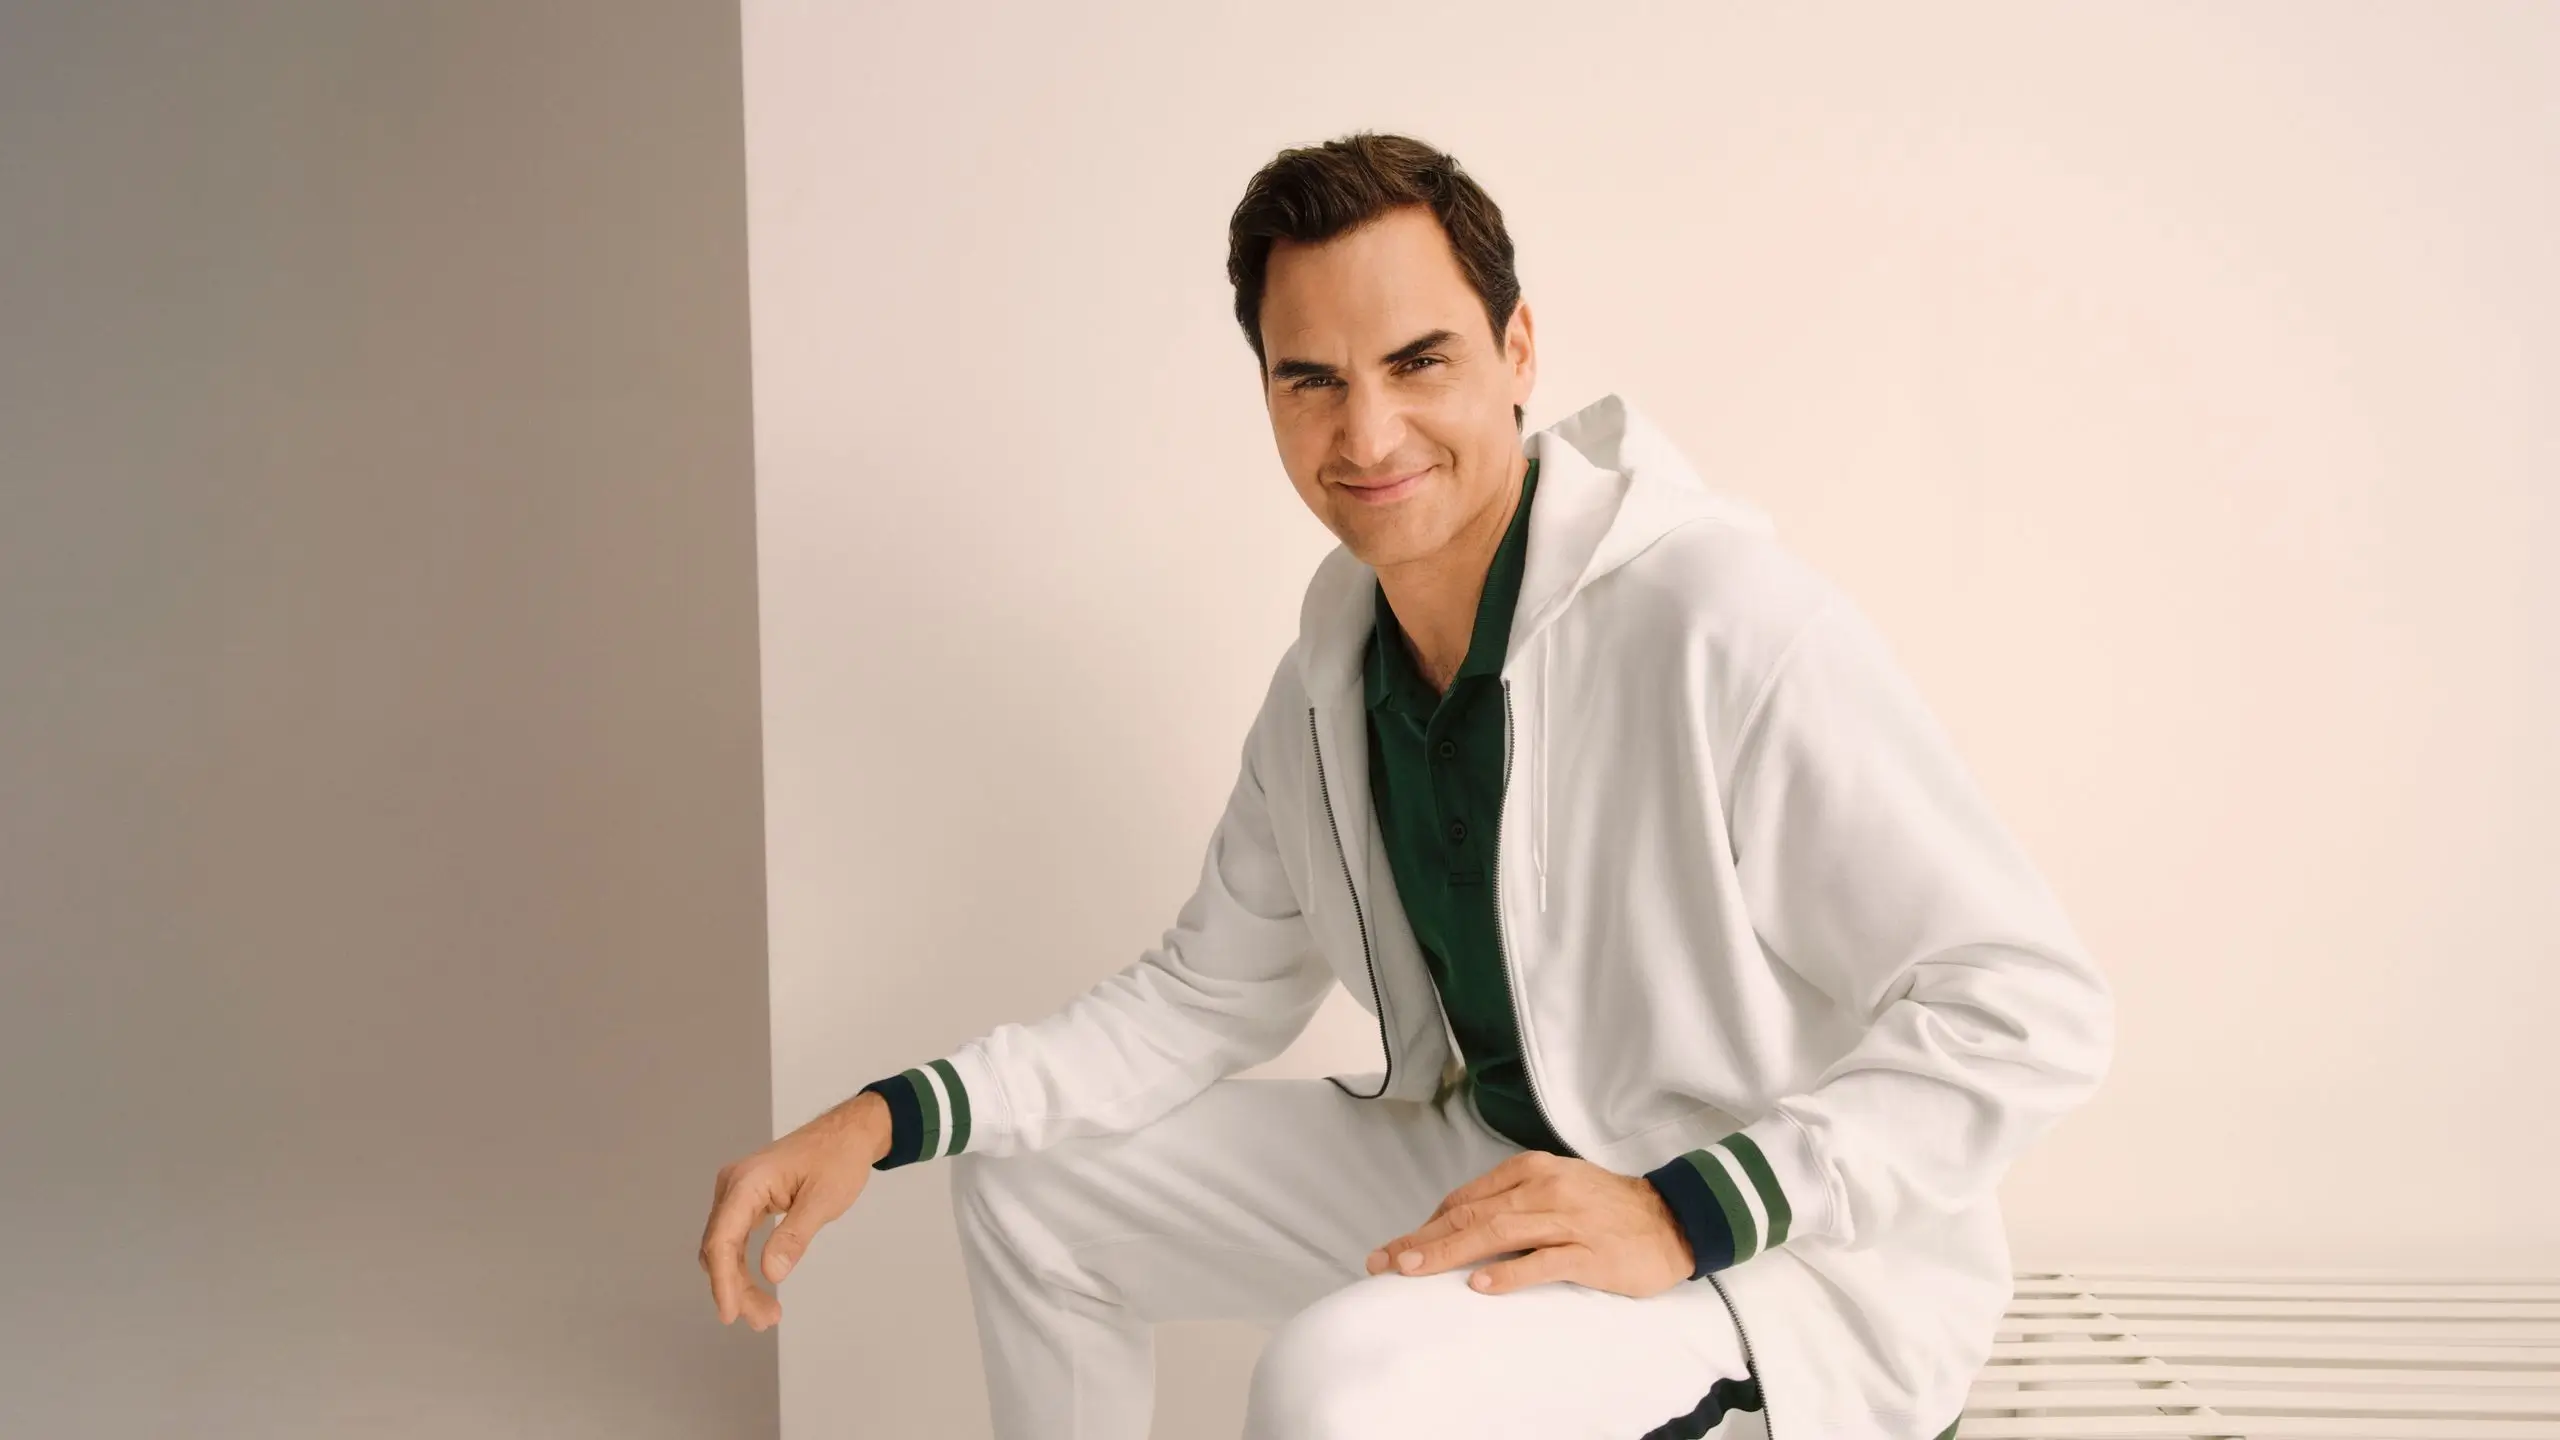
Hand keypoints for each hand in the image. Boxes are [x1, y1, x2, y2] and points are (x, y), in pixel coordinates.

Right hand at [697, 1089, 891, 1329]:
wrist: (848, 1133)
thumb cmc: (838, 1158)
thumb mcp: (823, 1200)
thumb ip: (795, 1236)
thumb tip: (771, 1273)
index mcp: (747, 1181)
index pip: (721, 1239)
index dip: (723, 1281)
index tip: (730, 1313)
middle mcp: (734, 1185)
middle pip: (719, 1248)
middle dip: (736, 1289)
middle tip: (764, 1321)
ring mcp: (737, 1192)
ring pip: (725, 1248)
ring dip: (740, 1282)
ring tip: (766, 1314)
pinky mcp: (747, 1200)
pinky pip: (735, 1239)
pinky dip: (743, 1266)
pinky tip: (758, 1288)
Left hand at [1363, 1150, 1693, 1297]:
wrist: (1671, 1218)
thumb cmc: (1606, 1207)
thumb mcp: (1554, 1187)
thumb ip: (1510, 1200)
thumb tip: (1457, 1224)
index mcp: (1530, 1170)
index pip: (1466, 1198)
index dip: (1427, 1224)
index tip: (1398, 1248)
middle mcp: (1544, 1189)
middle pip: (1472, 1215)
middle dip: (1422, 1240)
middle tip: (1385, 1263)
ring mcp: (1567, 1220)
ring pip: (1498, 1234)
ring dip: (1450, 1252)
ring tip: (1413, 1270)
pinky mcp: (1589, 1252)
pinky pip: (1543, 1261)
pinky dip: (1510, 1273)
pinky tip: (1481, 1285)